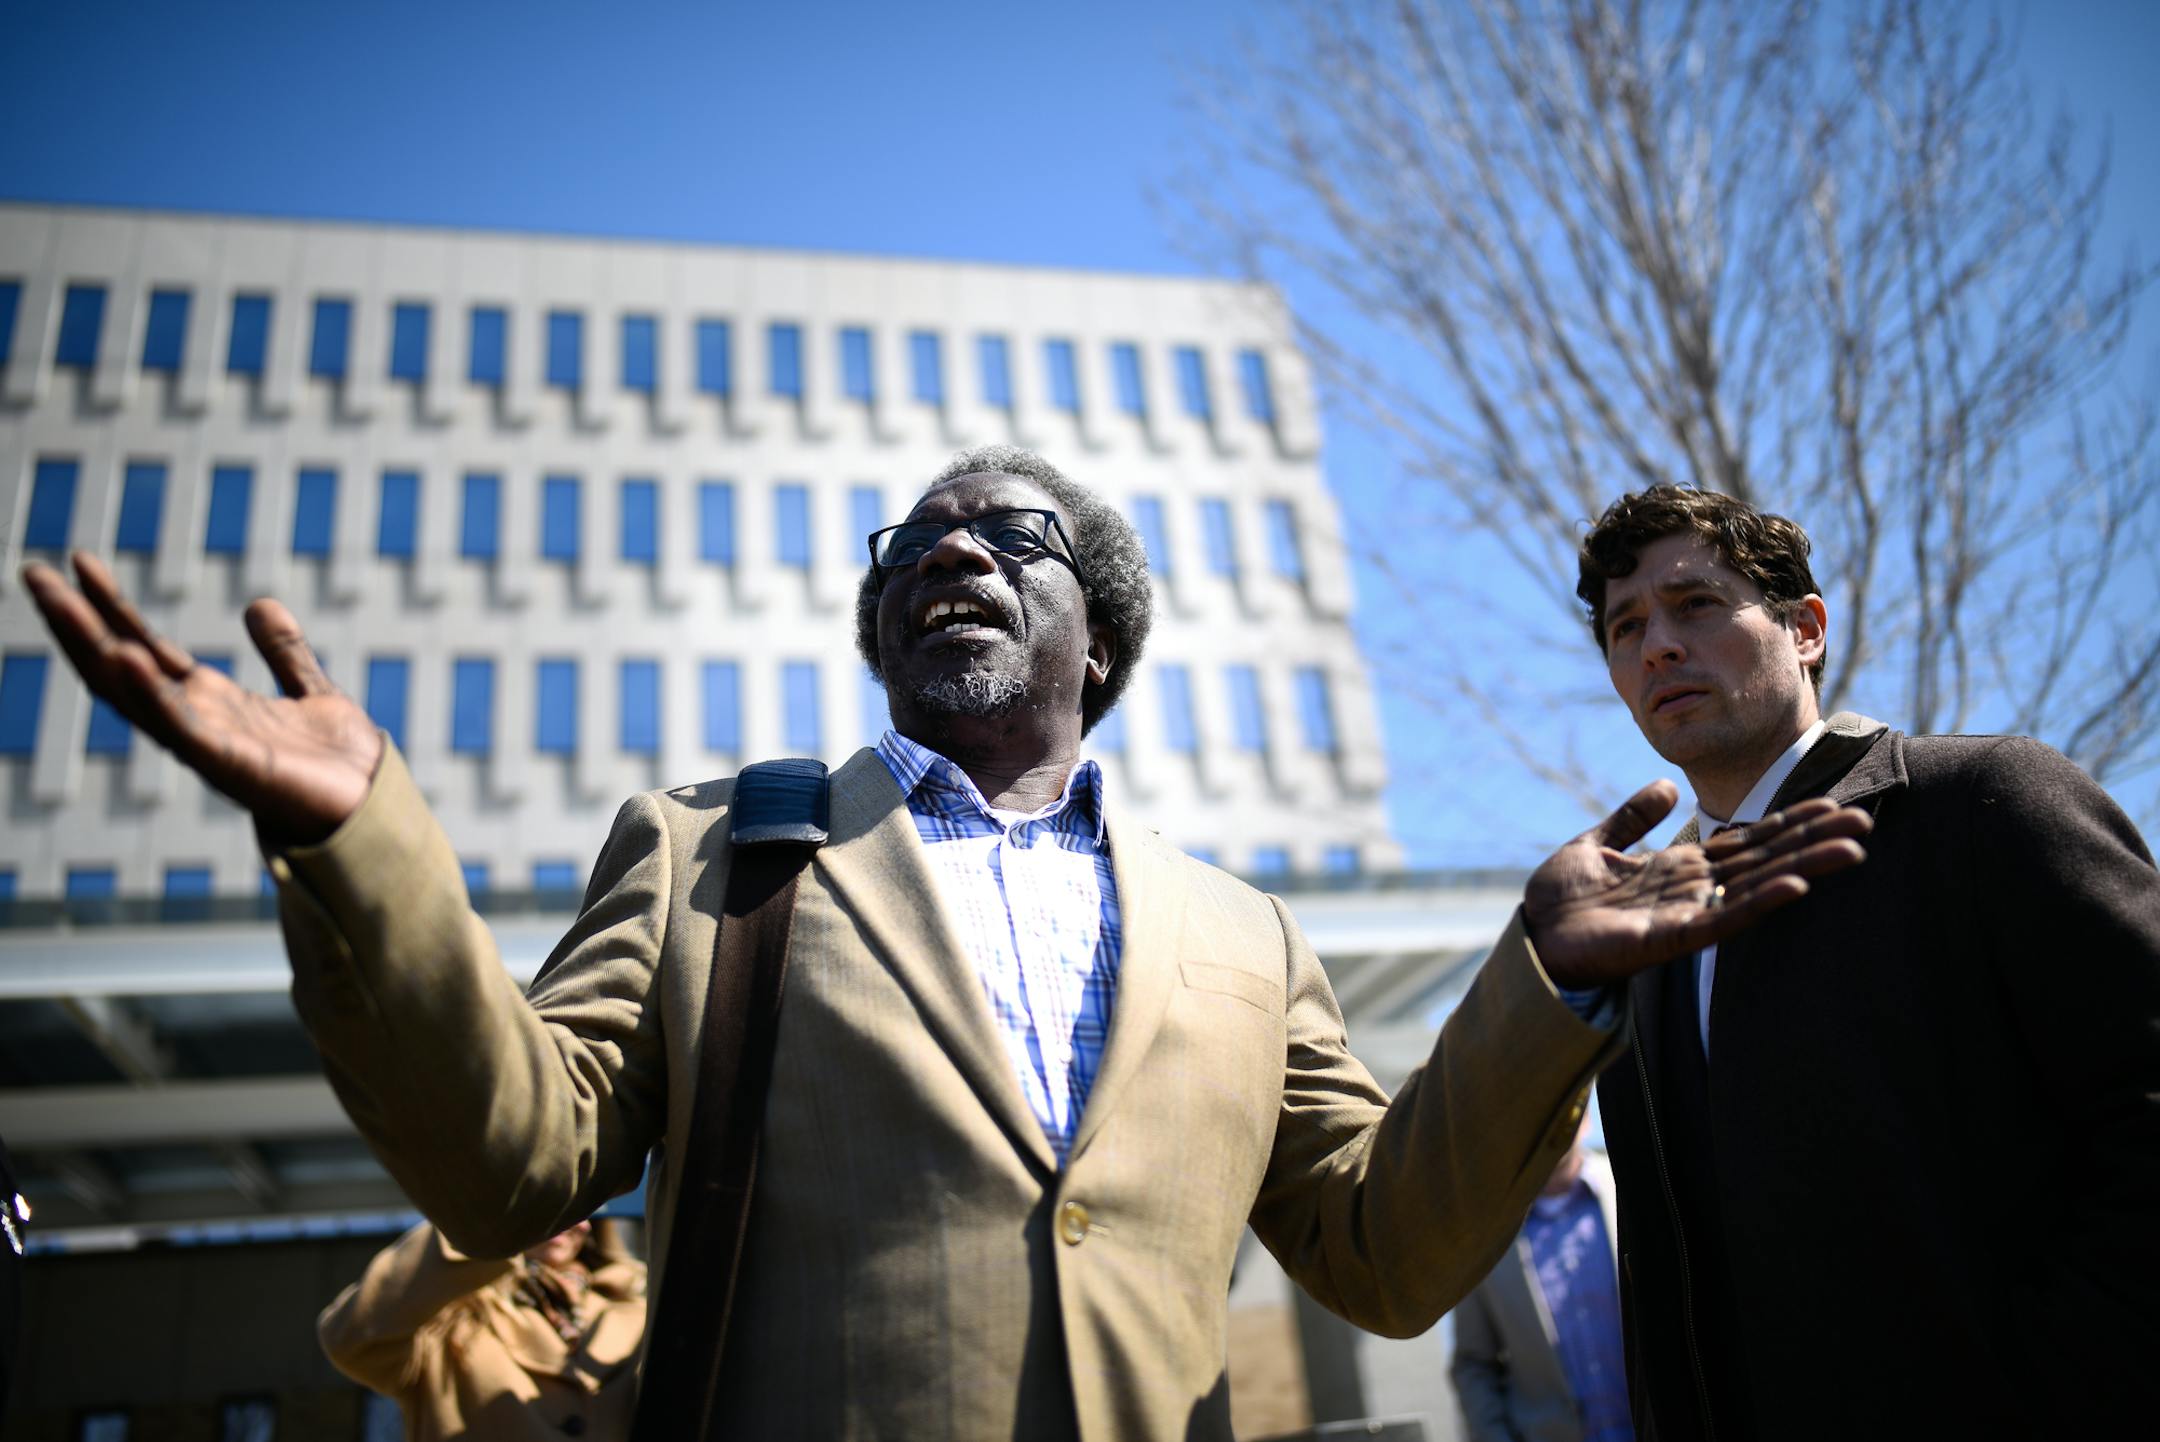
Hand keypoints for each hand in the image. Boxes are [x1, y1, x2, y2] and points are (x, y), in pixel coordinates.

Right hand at [22, 551, 382, 844]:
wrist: (377, 807)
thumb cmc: (340, 764)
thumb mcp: (311, 690)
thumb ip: (284, 652)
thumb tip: (260, 604)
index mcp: (210, 702)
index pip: (143, 646)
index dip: (111, 606)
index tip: (79, 560)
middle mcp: (197, 720)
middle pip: (120, 665)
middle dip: (77, 621)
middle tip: (34, 573)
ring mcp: (207, 743)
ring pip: (133, 692)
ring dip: (93, 646)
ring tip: (58, 602)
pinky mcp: (231, 765)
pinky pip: (180, 727)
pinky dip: (151, 693)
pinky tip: (126, 658)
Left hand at [1524, 780, 1871, 990]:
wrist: (1530, 937)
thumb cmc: (1559, 899)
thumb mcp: (1595, 844)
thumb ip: (1631, 818)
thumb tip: (1663, 784)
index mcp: (1679, 868)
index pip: (1745, 840)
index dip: (1785, 822)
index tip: (1829, 804)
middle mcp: (1693, 890)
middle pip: (1764, 860)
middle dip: (1812, 841)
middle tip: (1864, 821)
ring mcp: (1687, 914)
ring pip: (1757, 887)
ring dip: (1804, 868)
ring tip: (1851, 850)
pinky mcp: (1672, 939)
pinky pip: (1724, 920)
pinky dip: (1759, 903)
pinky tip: (1795, 888)